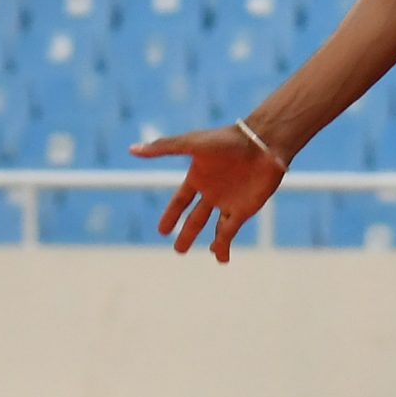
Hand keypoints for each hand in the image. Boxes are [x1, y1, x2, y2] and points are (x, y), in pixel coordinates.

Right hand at [131, 123, 285, 262]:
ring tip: (208, 253)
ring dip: (212, 242)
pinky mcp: (245, 209)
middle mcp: (213, 191)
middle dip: (187, 234)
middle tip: (178, 250)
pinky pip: (231, 232)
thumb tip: (133, 149)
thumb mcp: (191, 144)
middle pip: (196, 218)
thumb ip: (163, 148)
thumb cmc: (227, 140)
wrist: (263, 142)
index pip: (180, 202)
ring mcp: (230, 201)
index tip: (162, 231)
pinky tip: (220, 256)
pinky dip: (224, 245)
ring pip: (217, 227)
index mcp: (198, 176)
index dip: (171, 216)